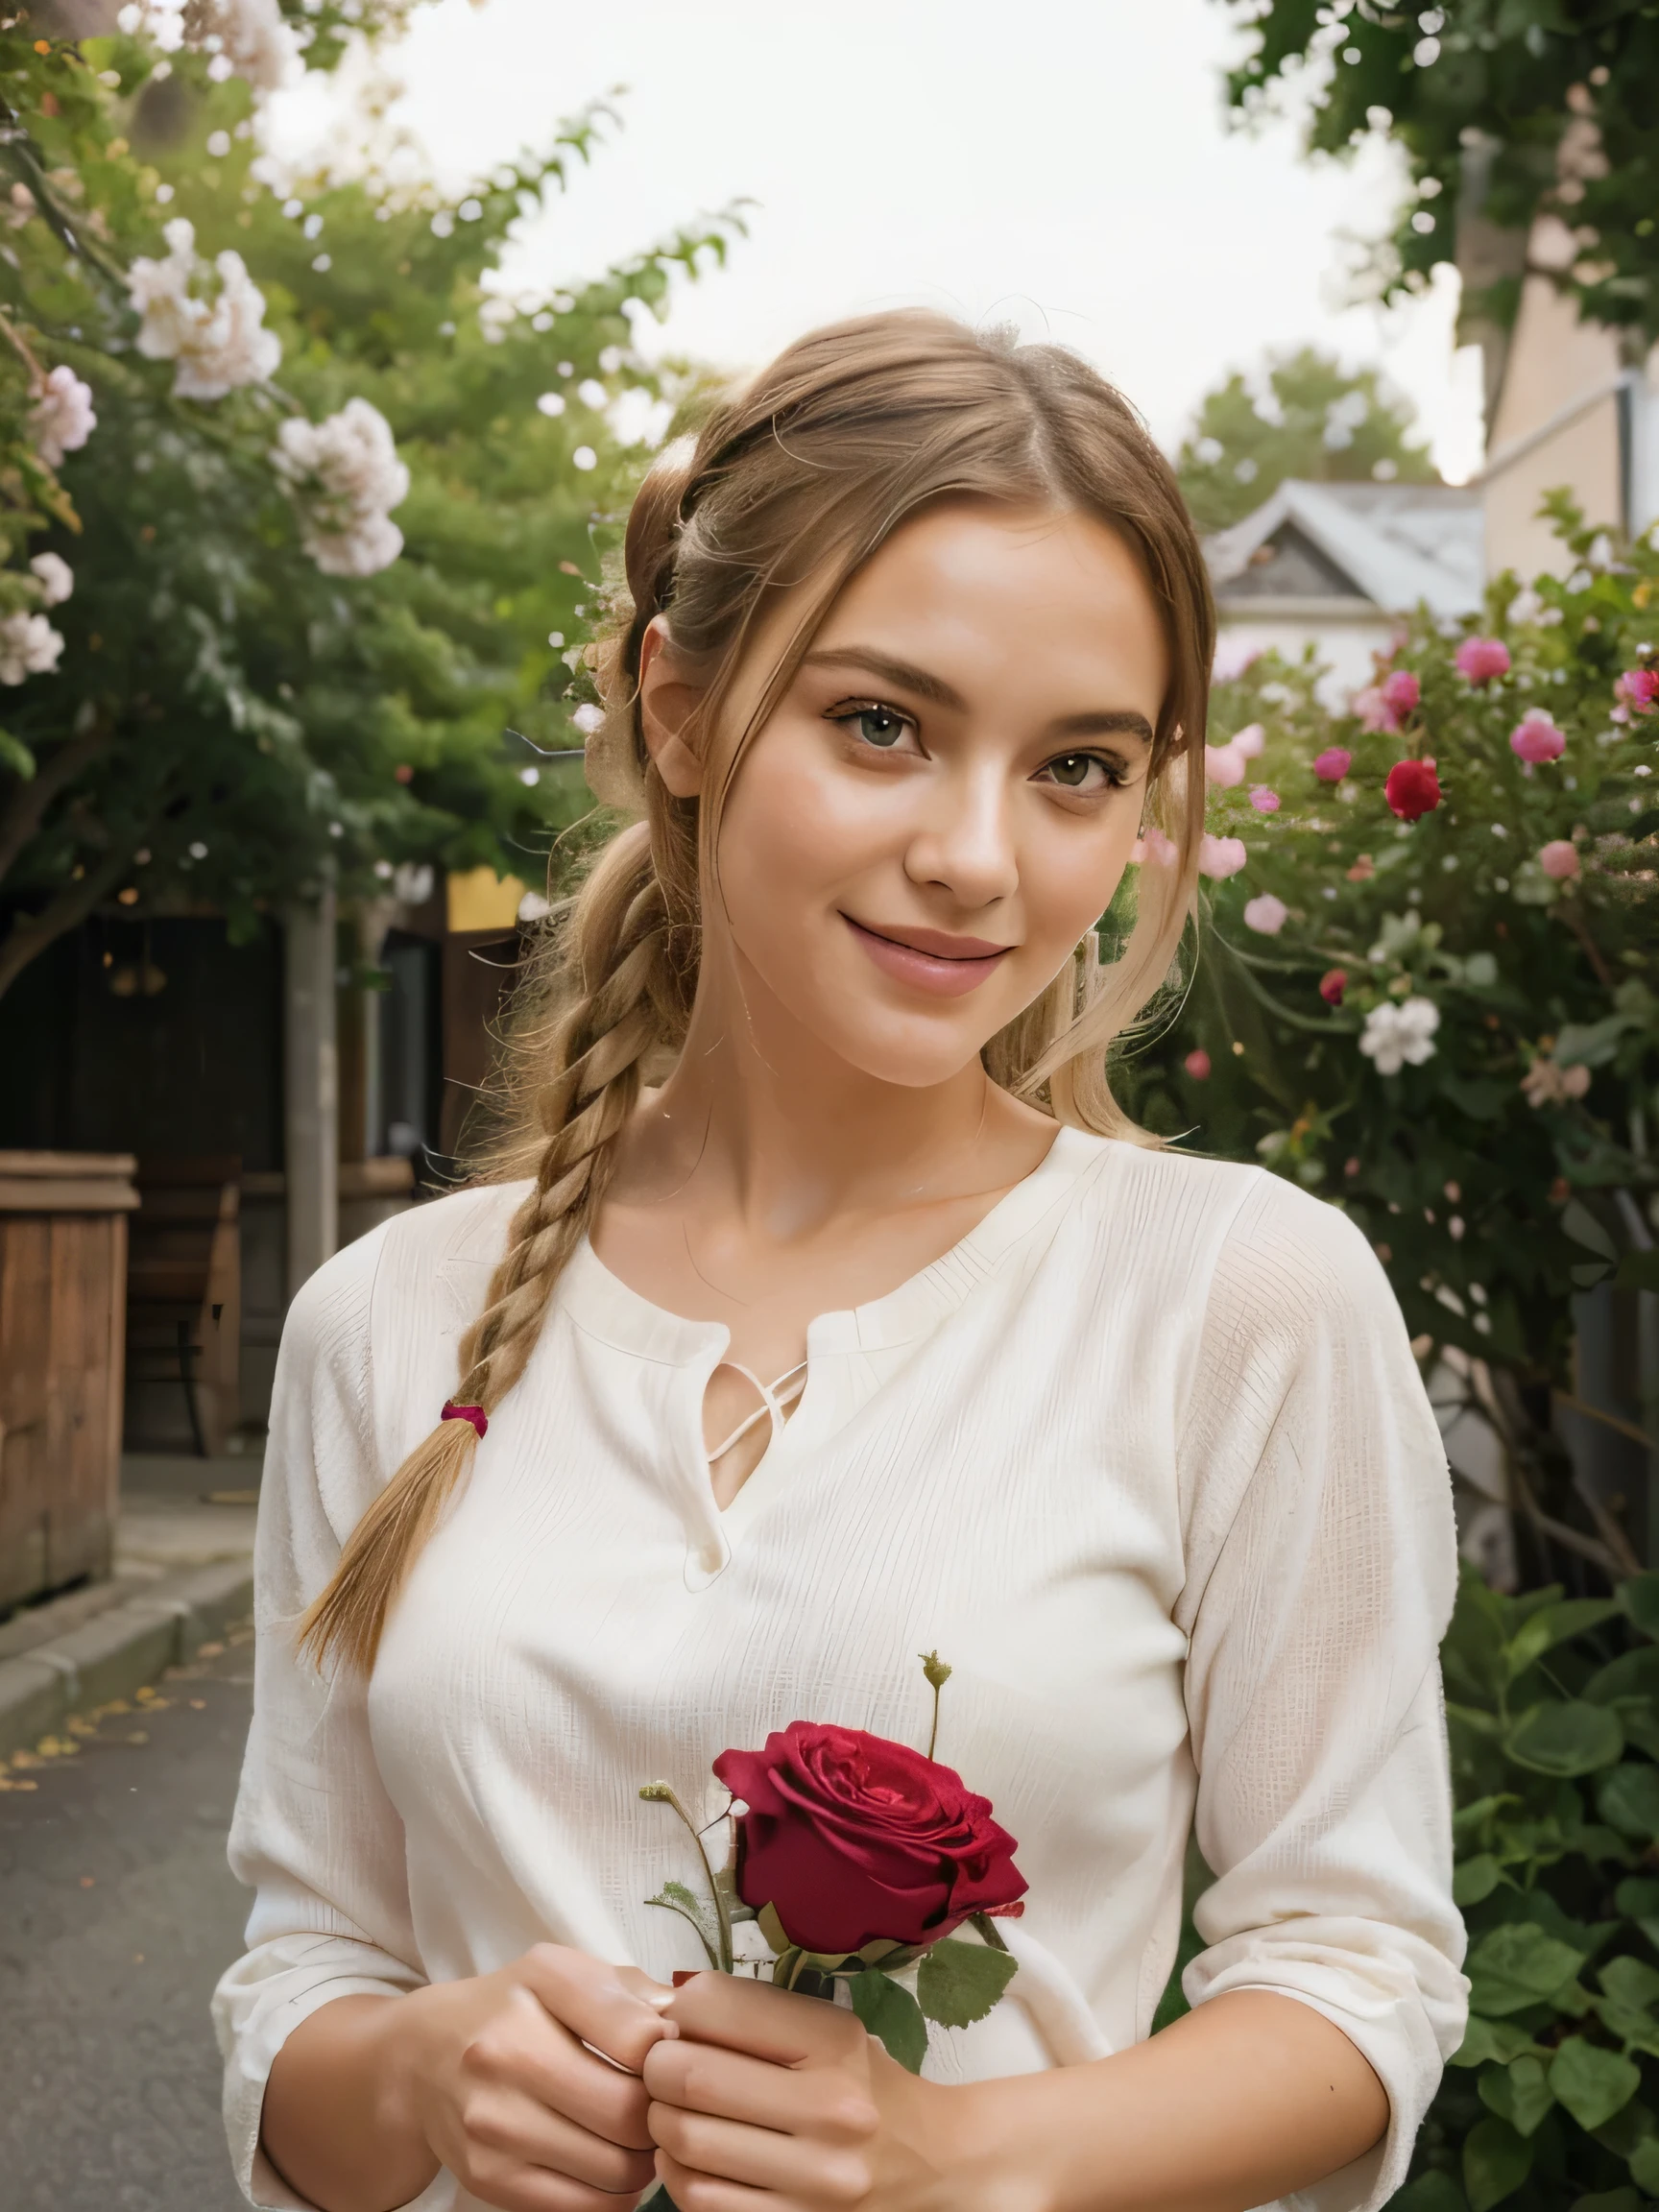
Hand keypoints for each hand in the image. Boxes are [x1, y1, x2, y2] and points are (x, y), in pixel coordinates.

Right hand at [389, 1943, 676, 2211]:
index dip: (672, 2057)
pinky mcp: (487, 2178)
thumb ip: (637, 1994)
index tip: (670, 2060)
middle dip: (661, 2118)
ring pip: (613, 2168)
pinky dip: (614, 2197)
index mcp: (541, 1981)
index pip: (639, 2037)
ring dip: (644, 2163)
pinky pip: (582, 2208)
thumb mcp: (569, 1974)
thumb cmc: (518, 2009)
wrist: (423, 2058)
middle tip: (664, 2111)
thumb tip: (691, 2034)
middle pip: (628, 2113)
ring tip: (639, 2139)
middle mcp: (508, 2048)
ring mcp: (492, 2121)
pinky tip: (611, 2168)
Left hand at [644, 1973, 961, 2211]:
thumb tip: (666, 2008)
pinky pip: (700, 2198)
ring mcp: (814, 2179)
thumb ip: (754, 2015)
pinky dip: (677, 2173)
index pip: (715, 2007)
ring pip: (686, 2142)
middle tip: (661, 2070)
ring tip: (672, 2113)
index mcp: (834, 2043)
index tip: (678, 2025)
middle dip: (657, 2069)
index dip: (676, 2013)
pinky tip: (689, 2156)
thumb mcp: (828, 2029)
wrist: (933, 2164)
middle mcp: (830, 2109)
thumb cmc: (863, 2085)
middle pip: (691, 2078)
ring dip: (661, 2123)